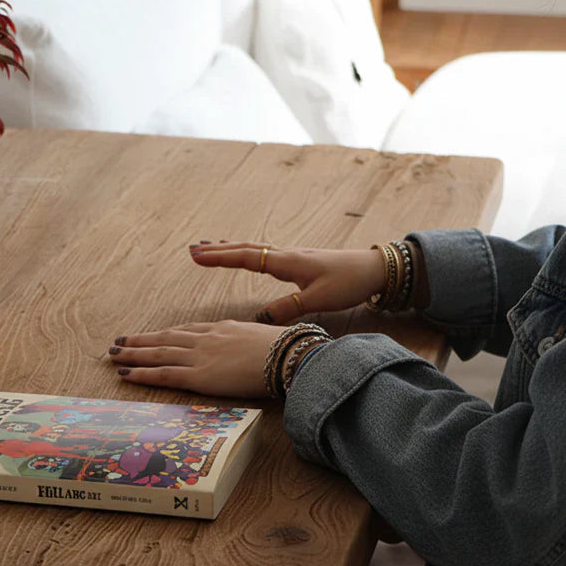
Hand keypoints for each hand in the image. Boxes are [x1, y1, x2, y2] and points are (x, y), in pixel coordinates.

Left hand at [108, 320, 286, 397]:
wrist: (287, 354)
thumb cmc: (283, 349)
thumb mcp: (258, 338)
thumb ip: (244, 342)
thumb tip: (244, 349)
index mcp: (220, 328)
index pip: (184, 331)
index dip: (164, 334)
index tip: (148, 336)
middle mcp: (205, 339)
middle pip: (165, 338)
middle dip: (140, 341)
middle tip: (119, 342)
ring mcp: (199, 356)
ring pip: (158, 353)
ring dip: (133, 354)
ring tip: (114, 355)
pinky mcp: (198, 376)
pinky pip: (163, 374)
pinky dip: (142, 374)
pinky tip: (126, 374)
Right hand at [189, 241, 384, 323]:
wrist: (373, 269)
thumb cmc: (348, 283)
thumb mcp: (318, 299)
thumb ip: (288, 307)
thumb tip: (260, 317)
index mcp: (286, 262)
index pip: (246, 257)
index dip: (220, 258)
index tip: (197, 257)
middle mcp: (285, 254)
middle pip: (244, 249)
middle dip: (217, 251)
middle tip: (192, 250)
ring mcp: (291, 255)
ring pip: (253, 248)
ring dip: (229, 248)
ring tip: (209, 247)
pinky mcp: (297, 260)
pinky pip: (263, 253)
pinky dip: (246, 252)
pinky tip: (244, 254)